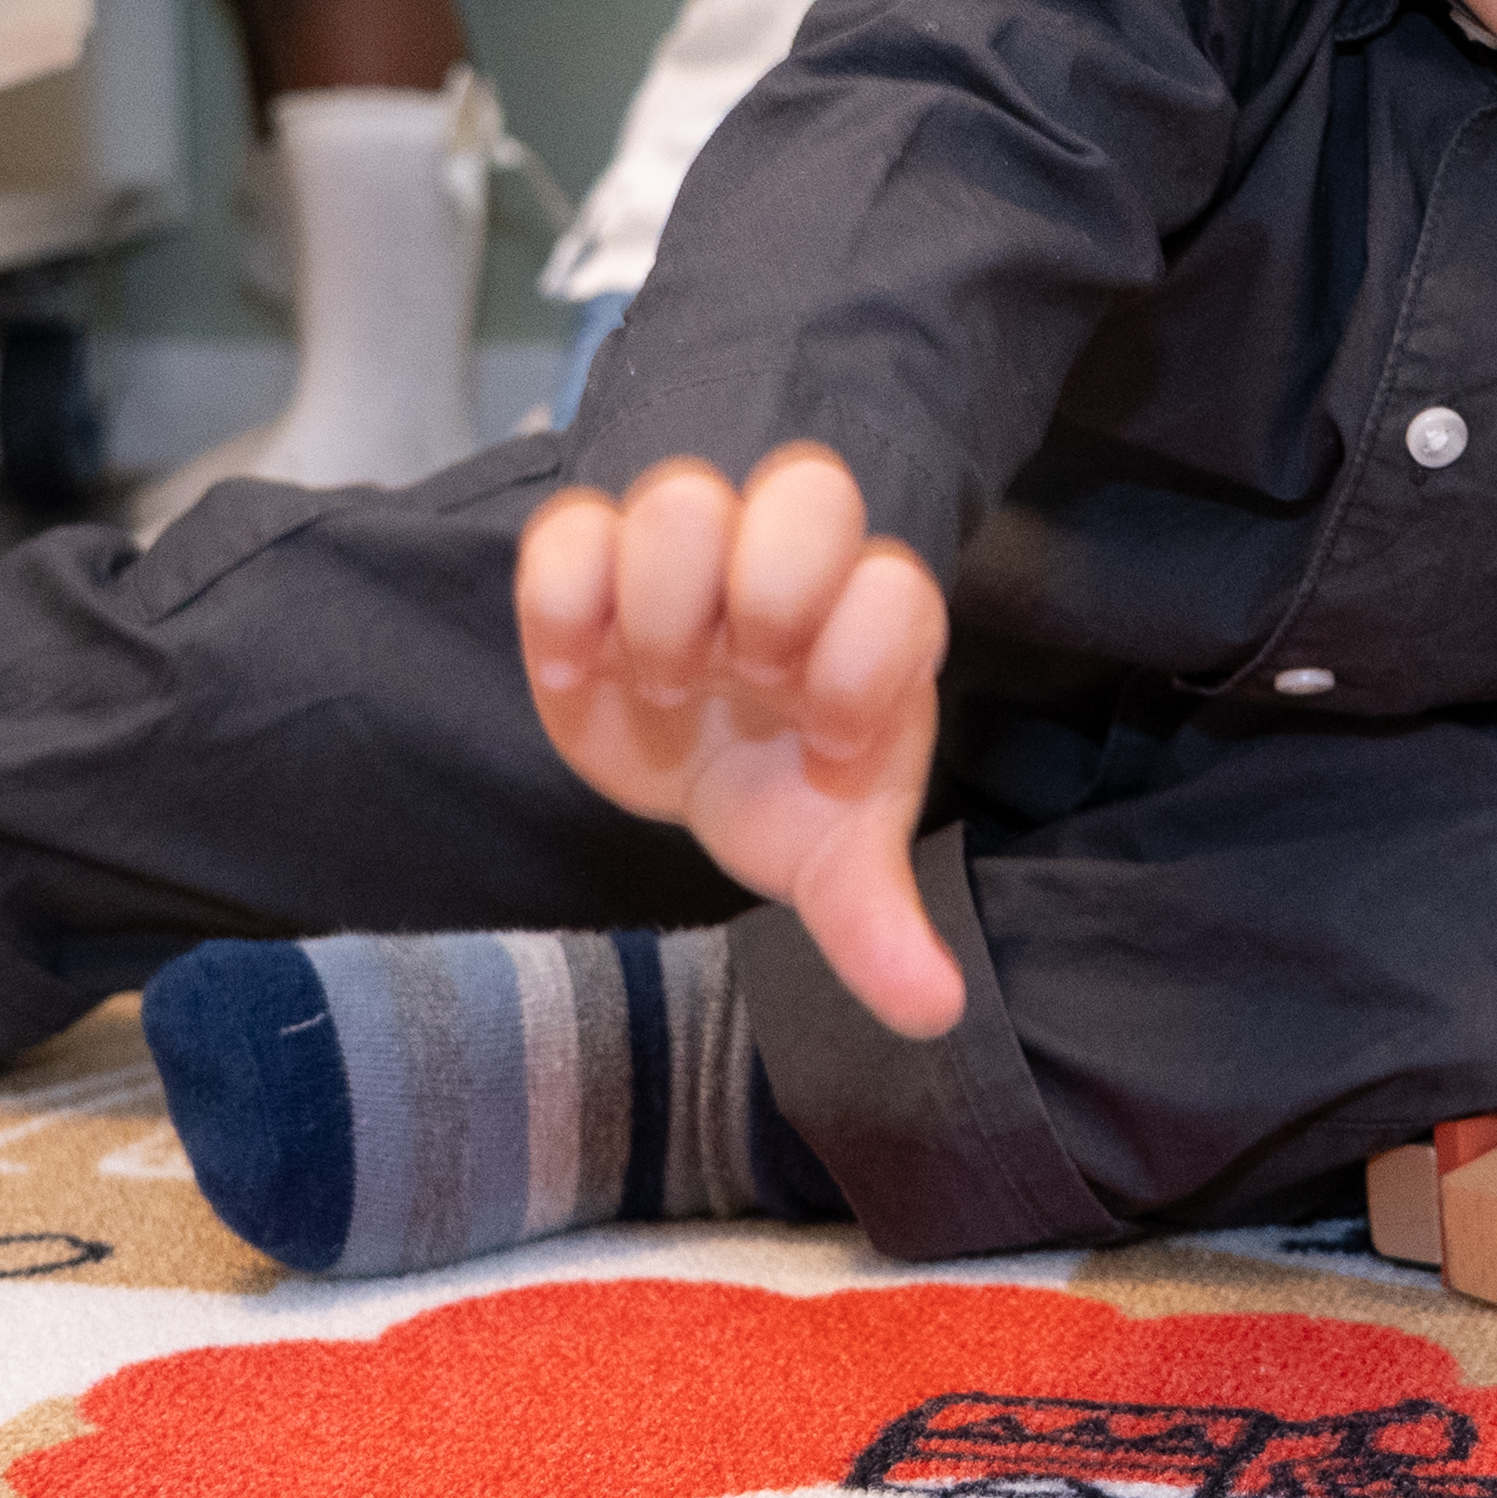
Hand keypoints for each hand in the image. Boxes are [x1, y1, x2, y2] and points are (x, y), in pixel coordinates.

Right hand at [517, 446, 962, 1038]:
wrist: (692, 762)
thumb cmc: (782, 788)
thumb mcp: (831, 857)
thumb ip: (876, 919)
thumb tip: (933, 1012)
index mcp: (872, 619)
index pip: (899, 587)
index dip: (862, 667)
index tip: (827, 745)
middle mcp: (791, 563)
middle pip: (809, 485)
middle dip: (776, 597)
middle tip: (748, 684)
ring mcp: (691, 553)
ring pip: (683, 493)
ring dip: (670, 601)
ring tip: (666, 684)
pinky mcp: (591, 561)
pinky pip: (568, 525)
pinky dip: (563, 600)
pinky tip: (578, 677)